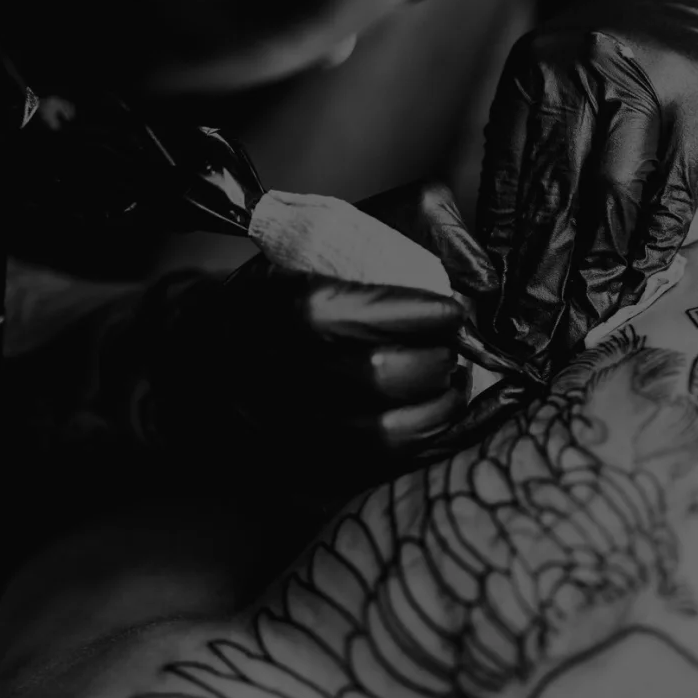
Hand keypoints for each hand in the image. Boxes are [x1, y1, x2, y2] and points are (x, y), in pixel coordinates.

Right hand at [154, 181, 493, 471]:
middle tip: (457, 348)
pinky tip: (451, 418)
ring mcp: (288, 428)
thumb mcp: (350, 229)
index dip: (419, 314)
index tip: (454, 311)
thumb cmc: (296, 281)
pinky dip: (429, 445)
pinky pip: (380, 470)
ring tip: (455, 382)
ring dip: (439, 409)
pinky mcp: (302, 469)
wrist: (212, 350)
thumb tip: (486, 280)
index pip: (355, 314)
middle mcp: (277, 372)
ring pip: (380, 434)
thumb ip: (423, 227)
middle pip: (374, 377)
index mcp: (281, 307)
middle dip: (434, 362)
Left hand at [478, 0, 697, 371]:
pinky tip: (637, 280)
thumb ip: (530, 154)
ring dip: (596, 273)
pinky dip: (654, 243)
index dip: (500, 255)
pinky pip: (674, 193)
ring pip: (614, 201)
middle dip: (540, 279)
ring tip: (581, 323)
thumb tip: (503, 256)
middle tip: (528, 337)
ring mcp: (650, 91)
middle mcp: (589, 76)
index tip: (491, 309)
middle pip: (556, 197)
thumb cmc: (618, 54)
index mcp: (538, 73)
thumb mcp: (556, 83)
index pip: (510, 180)